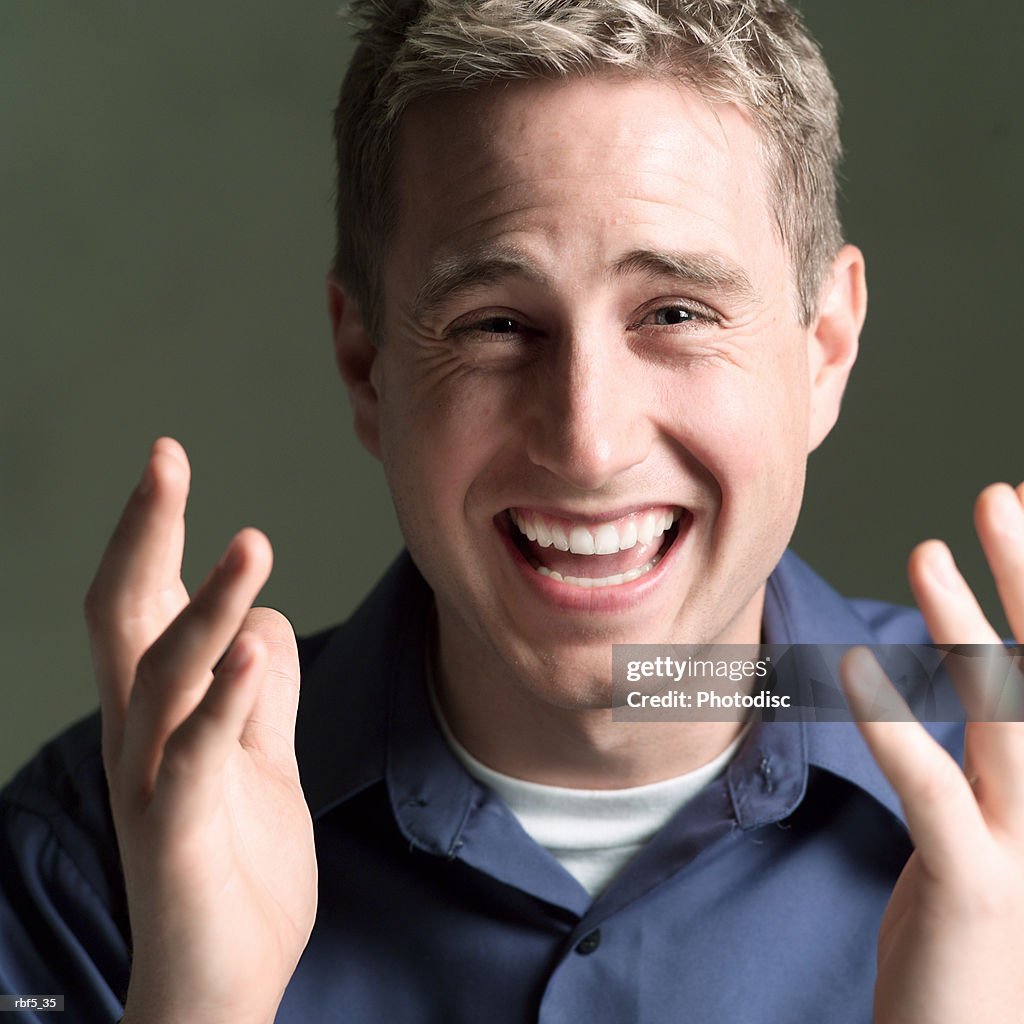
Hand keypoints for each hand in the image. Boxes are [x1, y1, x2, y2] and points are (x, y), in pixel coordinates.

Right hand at [85, 439, 316, 1023]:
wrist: (222, 982)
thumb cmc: (235, 864)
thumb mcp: (259, 760)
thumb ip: (260, 694)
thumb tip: (261, 626)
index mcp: (161, 712)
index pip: (143, 601)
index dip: (152, 532)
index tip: (168, 460)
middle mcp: (142, 735)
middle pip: (125, 616)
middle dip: (145, 534)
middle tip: (166, 459)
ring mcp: (153, 782)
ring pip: (165, 673)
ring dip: (208, 606)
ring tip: (251, 546)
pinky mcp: (178, 833)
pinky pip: (195, 757)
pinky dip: (223, 702)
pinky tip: (252, 655)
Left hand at [841, 483, 1023, 1023]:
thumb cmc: (985, 935)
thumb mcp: (994, 828)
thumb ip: (991, 752)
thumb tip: (980, 667)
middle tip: (1003, 495)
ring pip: (1011, 718)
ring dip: (966, 628)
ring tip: (926, 553)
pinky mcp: (978, 888)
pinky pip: (933, 789)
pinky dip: (894, 723)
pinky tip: (851, 667)